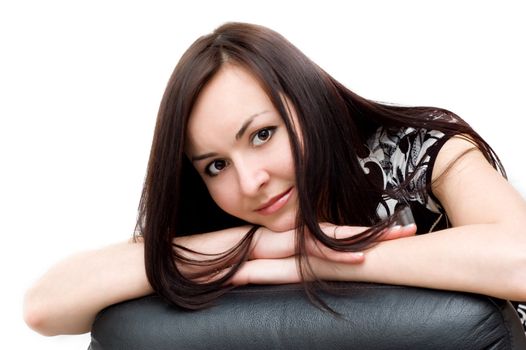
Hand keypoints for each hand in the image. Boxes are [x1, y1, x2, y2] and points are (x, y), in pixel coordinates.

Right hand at [223, 223, 416, 285]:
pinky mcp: (267, 249)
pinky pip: (305, 251)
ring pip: (327, 237)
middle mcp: (288, 237)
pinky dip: (332, 254)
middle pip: (337, 233)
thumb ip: (275, 269)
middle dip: (375, 233)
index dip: (361, 236)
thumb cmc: (214, 262)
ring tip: (396, 238)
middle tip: (409, 230)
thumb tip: (298, 276)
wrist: (186, 256)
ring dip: (363, 239)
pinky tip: (357, 259)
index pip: (331, 237)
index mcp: (288, 242)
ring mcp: (279, 240)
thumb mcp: (252, 270)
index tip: (391, 236)